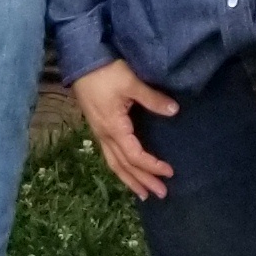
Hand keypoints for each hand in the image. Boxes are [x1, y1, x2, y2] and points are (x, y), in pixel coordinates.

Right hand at [75, 58, 180, 198]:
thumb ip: (152, 99)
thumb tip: (174, 111)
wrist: (81, 61)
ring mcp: (99, 133)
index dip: (152, 166)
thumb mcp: (131, 83)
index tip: (169, 172)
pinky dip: (120, 168)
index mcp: (114, 128)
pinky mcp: (98, 127)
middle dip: (142, 181)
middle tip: (161, 194)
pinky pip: (109, 155)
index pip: (135, 155)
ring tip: (143, 193)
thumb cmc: (106, 71)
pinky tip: (126, 171)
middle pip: (124, 166)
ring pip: (114, 164)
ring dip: (129, 179)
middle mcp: (105, 135)